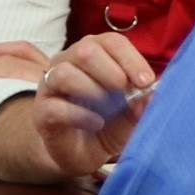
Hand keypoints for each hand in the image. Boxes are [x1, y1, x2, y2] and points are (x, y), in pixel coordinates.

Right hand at [28, 31, 157, 186]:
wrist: (82, 153)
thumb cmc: (109, 124)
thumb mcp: (133, 114)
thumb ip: (143, 102)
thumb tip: (152, 94)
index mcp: (95, 54)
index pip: (111, 41)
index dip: (131, 59)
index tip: (146, 82)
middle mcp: (69, 62)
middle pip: (86, 50)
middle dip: (111, 72)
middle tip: (123, 93)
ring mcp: (51, 85)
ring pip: (65, 72)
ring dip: (93, 91)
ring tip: (108, 109)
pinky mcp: (41, 111)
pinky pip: (56, 106)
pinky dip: (81, 115)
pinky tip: (96, 123)